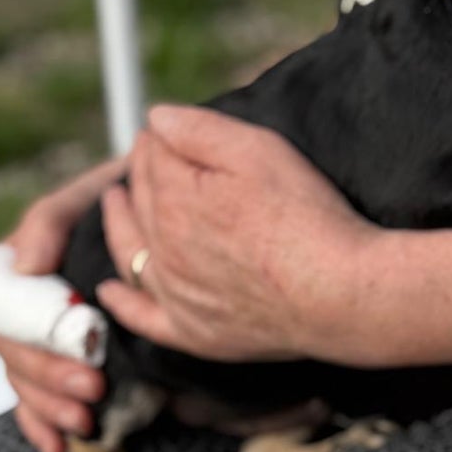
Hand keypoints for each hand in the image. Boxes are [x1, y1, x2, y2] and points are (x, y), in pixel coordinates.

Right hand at [0, 158, 120, 451]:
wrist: (177, 203)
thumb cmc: (131, 196)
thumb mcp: (92, 194)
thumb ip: (52, 220)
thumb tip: (24, 265)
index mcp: (25, 271)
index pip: (4, 319)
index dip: (33, 351)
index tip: (79, 366)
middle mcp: (31, 305)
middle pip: (16, 356)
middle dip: (50, 381)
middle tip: (91, 392)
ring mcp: (49, 331)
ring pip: (27, 380)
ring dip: (48, 407)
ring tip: (84, 423)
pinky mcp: (73, 351)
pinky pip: (41, 394)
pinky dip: (43, 423)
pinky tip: (57, 447)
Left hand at [97, 105, 378, 361]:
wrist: (341, 294)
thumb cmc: (308, 218)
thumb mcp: (260, 151)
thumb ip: (201, 130)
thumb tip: (156, 119)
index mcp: (174, 199)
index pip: (152, 157)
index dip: (159, 138)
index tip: (165, 131)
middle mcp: (163, 248)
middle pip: (140, 201)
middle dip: (140, 174)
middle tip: (148, 158)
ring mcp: (176, 295)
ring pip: (130, 252)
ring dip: (119, 223)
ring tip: (117, 203)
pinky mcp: (194, 332)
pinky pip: (142, 317)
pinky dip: (121, 302)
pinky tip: (110, 290)